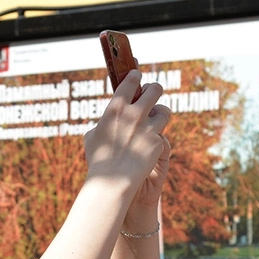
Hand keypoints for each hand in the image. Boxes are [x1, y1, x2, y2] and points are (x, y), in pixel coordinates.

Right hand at [84, 73, 169, 196]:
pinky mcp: (158, 142)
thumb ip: (104, 122)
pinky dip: (156, 138)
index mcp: (116, 108)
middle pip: (155, 89)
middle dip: (154, 90)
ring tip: (155, 119)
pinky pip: (161, 134)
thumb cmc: (98, 160)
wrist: (111, 182)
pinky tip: (149, 146)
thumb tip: (108, 119)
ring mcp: (148, 128)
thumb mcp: (93, 136)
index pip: (131, 80)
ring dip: (160, 113)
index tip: (136, 76)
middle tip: (151, 95)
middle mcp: (134, 114)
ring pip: (165, 110)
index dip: (135, 76)